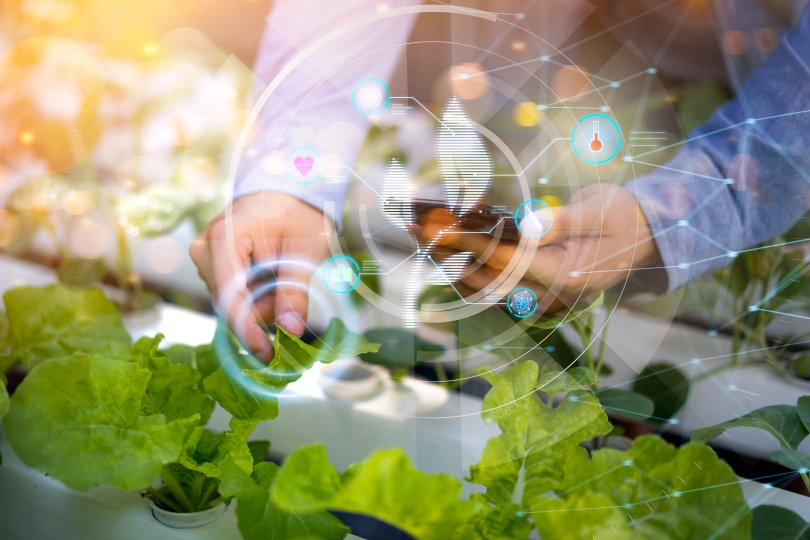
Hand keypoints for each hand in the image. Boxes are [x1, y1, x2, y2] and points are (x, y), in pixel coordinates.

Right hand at [190, 193, 332, 360]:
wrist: (287, 190)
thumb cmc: (298, 213)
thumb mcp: (306, 250)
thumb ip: (295, 291)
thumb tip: (290, 331)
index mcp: (225, 237)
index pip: (229, 296)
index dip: (247, 330)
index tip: (269, 353)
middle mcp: (205, 248)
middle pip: (230, 304)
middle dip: (264, 310)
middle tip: (293, 291)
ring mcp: (204, 257)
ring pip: (232, 303)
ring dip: (262, 301)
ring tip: (284, 273)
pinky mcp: (210, 265)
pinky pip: (233, 294)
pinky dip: (256, 295)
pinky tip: (272, 277)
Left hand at [417, 184, 660, 311]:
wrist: (645, 239)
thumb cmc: (623, 218)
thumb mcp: (598, 212)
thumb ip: (561, 221)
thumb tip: (526, 224)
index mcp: (565, 274)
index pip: (506, 262)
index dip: (469, 244)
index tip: (438, 226)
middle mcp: (548, 293)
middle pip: (484, 280)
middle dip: (445, 254)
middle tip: (413, 227)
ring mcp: (541, 296)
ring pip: (482, 288)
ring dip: (447, 263)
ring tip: (418, 236)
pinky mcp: (534, 290)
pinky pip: (492, 286)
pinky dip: (464, 267)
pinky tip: (443, 249)